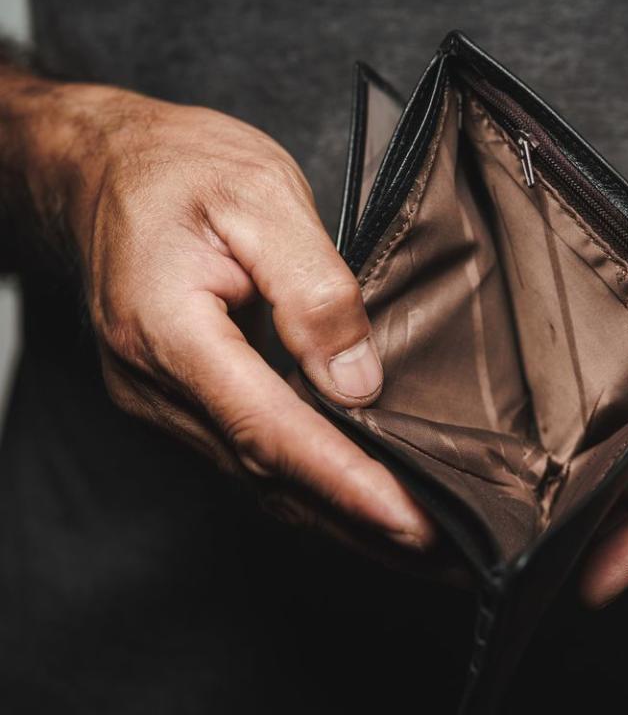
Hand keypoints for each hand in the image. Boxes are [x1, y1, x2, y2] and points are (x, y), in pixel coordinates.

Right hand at [23, 81, 433, 553]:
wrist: (99, 166)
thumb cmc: (178, 168)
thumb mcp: (258, 196)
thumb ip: (311, 288)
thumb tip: (355, 379)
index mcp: (170, 330)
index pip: (270, 429)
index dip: (342, 481)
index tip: (407, 520)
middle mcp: (153, 384)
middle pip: (264, 476)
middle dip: (352, 523)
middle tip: (436, 554)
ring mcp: (157, 400)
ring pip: (253, 479)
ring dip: (332, 518)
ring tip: (407, 542)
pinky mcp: (175, 399)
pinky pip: (243, 457)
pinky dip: (301, 487)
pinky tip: (347, 497)